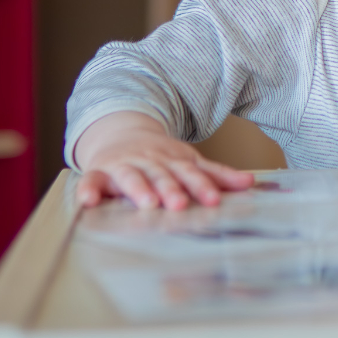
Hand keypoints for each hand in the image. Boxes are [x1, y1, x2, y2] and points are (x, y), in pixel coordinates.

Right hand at [74, 111, 254, 210]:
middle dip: (171, 190)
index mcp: (174, 161)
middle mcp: (150, 162)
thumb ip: (216, 174)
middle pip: (162, 176)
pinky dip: (88, 190)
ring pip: (131, 177)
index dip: (202, 186)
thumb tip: (249, 183)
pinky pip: (92, 181)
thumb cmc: (161, 157)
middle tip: (179, 205)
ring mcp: (124, 166)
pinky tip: (88, 202)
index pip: (190, 173)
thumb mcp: (188, 162)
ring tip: (147, 203)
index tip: (214, 200)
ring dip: (138, 189)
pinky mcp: (100, 173)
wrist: (124, 133)